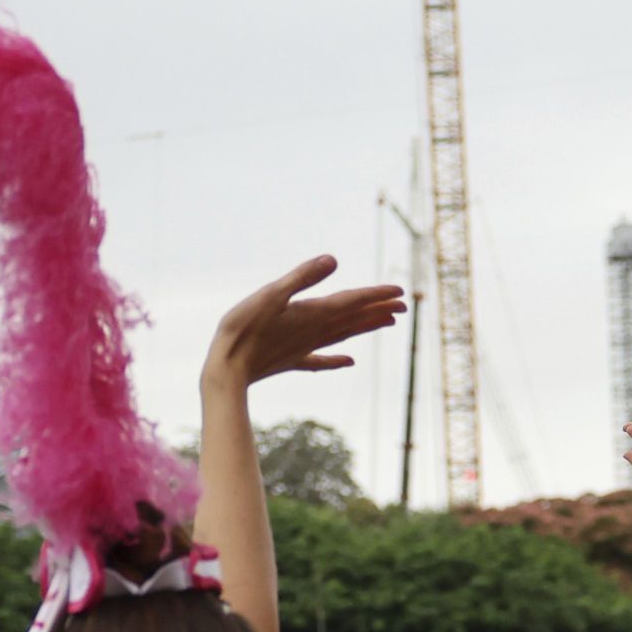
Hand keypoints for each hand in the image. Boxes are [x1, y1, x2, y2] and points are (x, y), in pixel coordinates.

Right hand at [209, 256, 404, 389]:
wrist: (226, 371)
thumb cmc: (243, 329)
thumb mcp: (270, 294)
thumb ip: (302, 277)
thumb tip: (333, 260)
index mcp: (312, 313)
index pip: (351, 301)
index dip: (376, 296)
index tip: (401, 292)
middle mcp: (314, 332)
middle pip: (354, 319)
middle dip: (379, 311)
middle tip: (404, 306)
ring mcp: (304, 348)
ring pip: (343, 336)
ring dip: (365, 327)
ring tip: (387, 322)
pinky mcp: (291, 361)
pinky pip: (321, 360)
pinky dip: (337, 360)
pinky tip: (350, 362)